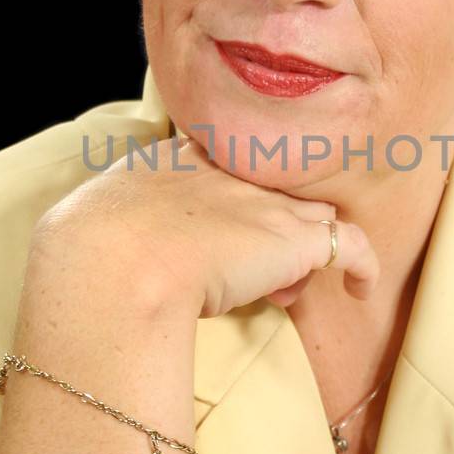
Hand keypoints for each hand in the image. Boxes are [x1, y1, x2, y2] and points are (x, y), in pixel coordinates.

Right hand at [32, 130, 379, 315]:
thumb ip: (109, 232)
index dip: (228, 208)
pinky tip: (363, 290)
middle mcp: (229, 173)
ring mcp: (266, 203)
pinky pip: (352, 247)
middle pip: (272, 189)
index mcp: (175, 163)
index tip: (213, 243)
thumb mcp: (90, 228)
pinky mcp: (298, 240)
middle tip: (250, 272)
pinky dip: (363, 268)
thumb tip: (116, 259)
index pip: (221, 170)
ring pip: (312, 216)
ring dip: (305, 252)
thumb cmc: (89, 256)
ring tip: (286, 288)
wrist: (116, 262)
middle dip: (269, 228)